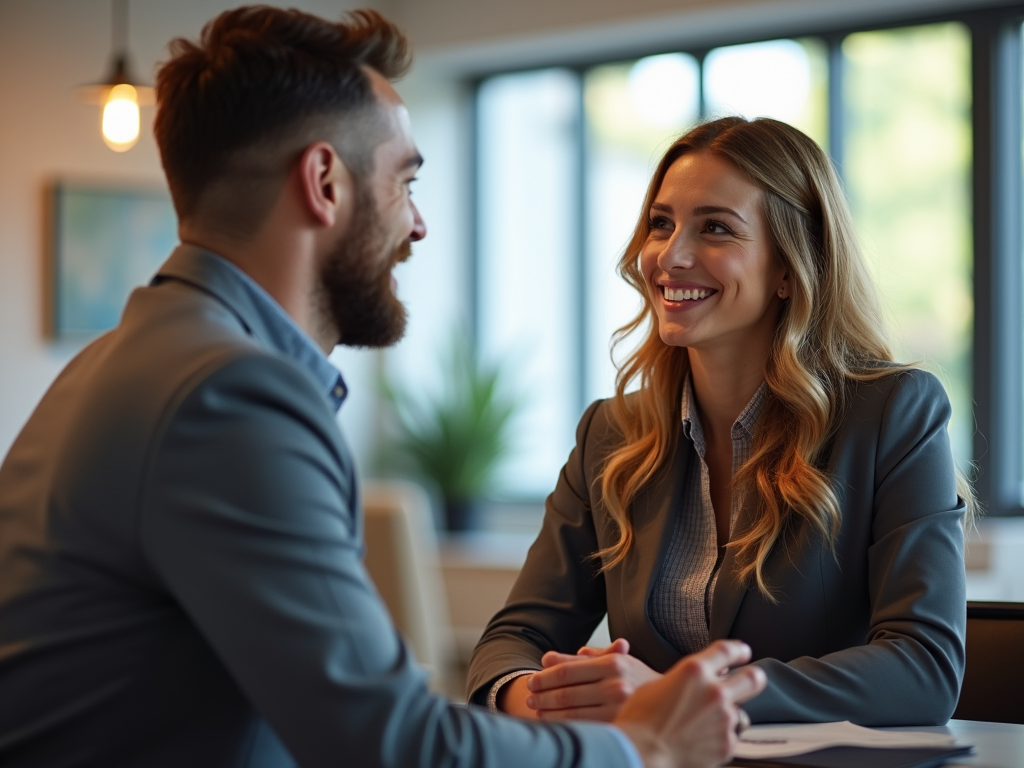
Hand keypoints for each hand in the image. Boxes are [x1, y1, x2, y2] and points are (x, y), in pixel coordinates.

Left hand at [524, 638, 661, 721]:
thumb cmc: (633, 677)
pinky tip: (554, 724)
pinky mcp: (619, 728)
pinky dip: (564, 727)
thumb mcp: (612, 661)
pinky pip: (584, 729)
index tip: (531, 680)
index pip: (568, 671)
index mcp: (614, 663)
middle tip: (529, 697)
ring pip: (572, 714)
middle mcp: (617, 685)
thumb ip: (580, 659)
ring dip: (549, 713)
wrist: (669, 701)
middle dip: (543, 696)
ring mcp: (619, 709)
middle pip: (567, 694)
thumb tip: (547, 658)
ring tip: (537, 710)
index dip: (545, 677)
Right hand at [612, 639, 766, 767]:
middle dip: (754, 677)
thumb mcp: (657, 684)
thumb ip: (683, 679)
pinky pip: (731, 736)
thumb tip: (693, 680)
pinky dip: (720, 737)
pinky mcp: (726, 744)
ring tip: (706, 723)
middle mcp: (715, 692)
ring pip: (739, 712)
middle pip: (752, 678)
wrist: (640, 751)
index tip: (743, 652)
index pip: (727, 651)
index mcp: (695, 671)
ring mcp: (723, 720)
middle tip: (751, 679)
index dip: (738, 650)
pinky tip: (702, 739)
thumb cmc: (640, 719)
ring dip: (727, 714)